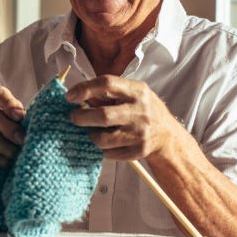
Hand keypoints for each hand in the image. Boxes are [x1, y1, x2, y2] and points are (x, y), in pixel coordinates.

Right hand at [0, 86, 26, 167]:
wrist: (5, 159)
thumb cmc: (16, 137)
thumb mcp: (23, 125)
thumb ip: (25, 120)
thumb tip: (26, 120)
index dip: (8, 103)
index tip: (20, 116)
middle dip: (9, 128)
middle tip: (22, 139)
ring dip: (6, 147)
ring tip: (17, 154)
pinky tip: (7, 163)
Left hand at [66, 75, 181, 160]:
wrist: (167, 135)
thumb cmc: (142, 110)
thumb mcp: (132, 93)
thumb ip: (108, 93)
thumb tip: (77, 96)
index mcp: (137, 91)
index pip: (107, 84)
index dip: (84, 89)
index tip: (69, 96)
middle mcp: (141, 111)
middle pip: (103, 116)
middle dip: (81, 117)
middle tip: (72, 117)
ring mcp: (140, 133)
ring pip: (103, 139)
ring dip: (91, 135)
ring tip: (92, 131)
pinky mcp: (138, 151)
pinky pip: (109, 153)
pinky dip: (102, 148)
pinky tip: (106, 141)